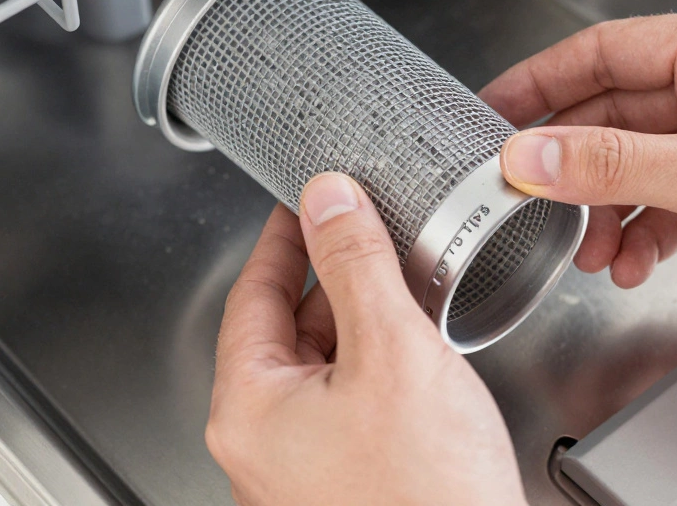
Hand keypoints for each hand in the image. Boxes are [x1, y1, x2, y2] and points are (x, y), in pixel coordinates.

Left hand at [206, 173, 526, 505]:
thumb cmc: (426, 498)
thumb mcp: (392, 351)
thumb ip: (355, 264)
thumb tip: (328, 201)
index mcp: (250, 408)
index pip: (250, 292)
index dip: (283, 237)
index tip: (303, 200)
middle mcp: (262, 444)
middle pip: (284, 329)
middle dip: (330, 279)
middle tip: (368, 233)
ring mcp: (300, 470)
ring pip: (319, 368)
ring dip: (357, 322)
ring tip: (403, 289)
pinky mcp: (340, 484)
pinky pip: (344, 405)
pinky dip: (374, 368)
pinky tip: (415, 353)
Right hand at [479, 10, 676, 338]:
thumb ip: (613, 166)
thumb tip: (530, 157)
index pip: (605, 51)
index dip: (542, 81)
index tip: (493, 111)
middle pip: (616, 115)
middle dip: (573, 166)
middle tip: (526, 197)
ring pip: (639, 168)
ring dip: (608, 212)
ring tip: (590, 250)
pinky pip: (669, 206)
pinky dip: (645, 235)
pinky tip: (635, 264)